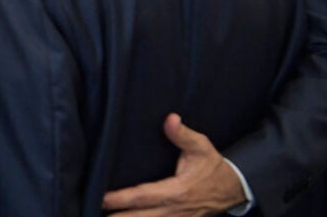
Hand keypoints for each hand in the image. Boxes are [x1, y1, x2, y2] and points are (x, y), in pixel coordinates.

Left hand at [102, 113, 245, 215]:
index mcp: (177, 191)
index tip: (100, 197)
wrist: (234, 189)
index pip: (142, 196)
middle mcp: (174, 211)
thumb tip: (170, 118)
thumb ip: (182, 134)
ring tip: (99, 216)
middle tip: (91, 210)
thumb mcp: (201, 147)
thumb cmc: (212, 166)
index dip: (120, 199)